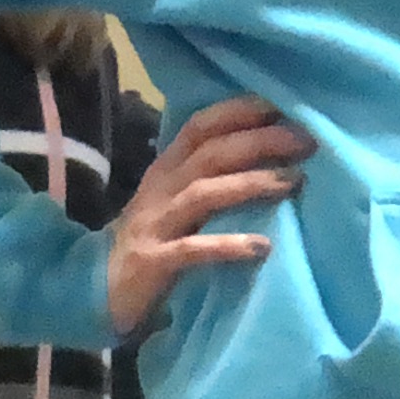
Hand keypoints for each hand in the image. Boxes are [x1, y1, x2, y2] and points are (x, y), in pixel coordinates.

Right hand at [104, 95, 312, 336]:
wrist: (94, 291)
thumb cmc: (150, 243)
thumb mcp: (173, 201)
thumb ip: (207, 177)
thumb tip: (269, 154)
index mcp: (166, 170)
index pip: (200, 126)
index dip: (240, 112)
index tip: (283, 107)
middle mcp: (160, 190)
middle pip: (210, 154)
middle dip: (260, 142)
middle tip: (305, 142)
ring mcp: (154, 225)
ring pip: (203, 193)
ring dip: (250, 184)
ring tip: (293, 182)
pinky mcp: (152, 262)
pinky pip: (192, 250)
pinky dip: (228, 246)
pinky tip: (261, 247)